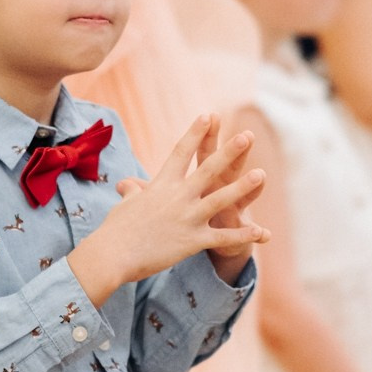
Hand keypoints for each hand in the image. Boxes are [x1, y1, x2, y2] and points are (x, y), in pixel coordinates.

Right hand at [69, 115, 267, 304]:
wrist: (111, 255)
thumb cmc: (115, 230)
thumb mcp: (125, 205)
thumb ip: (133, 192)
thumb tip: (127, 185)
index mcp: (161, 185)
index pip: (180, 152)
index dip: (195, 133)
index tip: (208, 115)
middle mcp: (177, 197)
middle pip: (207, 169)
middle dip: (228, 152)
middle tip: (246, 136)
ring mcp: (186, 218)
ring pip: (219, 199)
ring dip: (242, 187)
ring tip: (260, 174)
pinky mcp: (191, 241)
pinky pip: (222, 237)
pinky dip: (242, 235)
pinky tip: (261, 232)